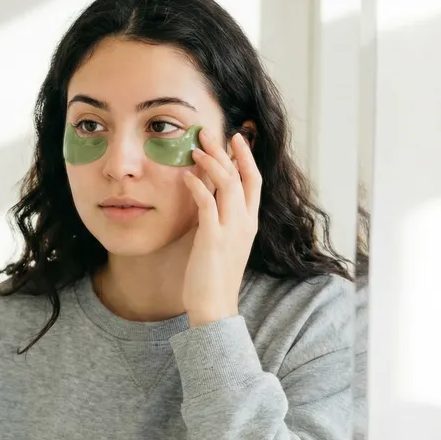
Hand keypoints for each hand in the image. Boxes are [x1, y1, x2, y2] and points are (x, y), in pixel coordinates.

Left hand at [182, 130, 261, 326]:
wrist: (215, 306)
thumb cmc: (214, 277)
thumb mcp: (223, 242)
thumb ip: (220, 219)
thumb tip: (208, 198)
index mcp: (250, 223)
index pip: (253, 181)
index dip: (246, 158)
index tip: (235, 138)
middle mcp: (245, 223)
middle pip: (241, 176)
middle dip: (226, 151)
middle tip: (208, 132)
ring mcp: (231, 230)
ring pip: (227, 184)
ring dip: (211, 163)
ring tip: (195, 149)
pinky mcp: (213, 239)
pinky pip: (207, 204)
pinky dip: (198, 186)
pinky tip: (187, 177)